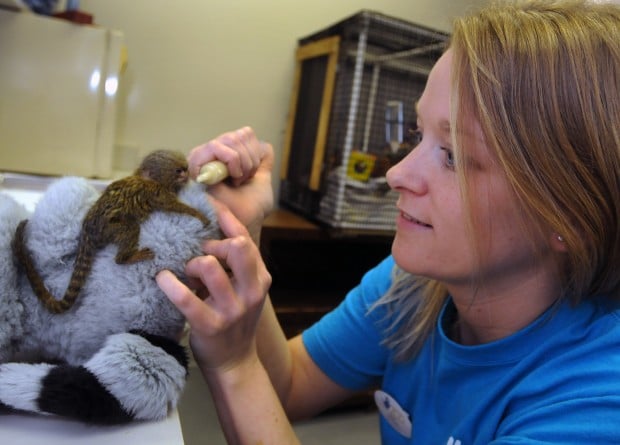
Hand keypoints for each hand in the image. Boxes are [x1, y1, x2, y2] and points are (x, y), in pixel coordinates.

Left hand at [156, 206, 271, 370]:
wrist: (235, 362)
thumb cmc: (235, 318)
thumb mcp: (246, 289)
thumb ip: (238, 263)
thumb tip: (216, 226)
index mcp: (260, 278)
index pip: (245, 238)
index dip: (225, 217)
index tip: (206, 203)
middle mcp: (251, 292)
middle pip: (237, 246)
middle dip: (212, 244)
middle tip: (199, 252)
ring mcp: (232, 310)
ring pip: (209, 267)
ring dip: (192, 264)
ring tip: (186, 272)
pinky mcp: (211, 326)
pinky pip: (187, 299)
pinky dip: (170, 285)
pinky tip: (162, 279)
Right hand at [188, 127, 274, 239]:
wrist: (240, 227)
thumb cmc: (249, 211)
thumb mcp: (261, 183)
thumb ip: (263, 164)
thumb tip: (266, 146)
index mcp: (225, 157)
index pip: (245, 134)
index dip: (256, 152)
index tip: (252, 174)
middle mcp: (210, 154)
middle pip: (240, 134)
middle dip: (250, 159)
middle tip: (244, 180)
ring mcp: (200, 158)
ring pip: (231, 139)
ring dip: (242, 162)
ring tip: (237, 182)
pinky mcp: (194, 163)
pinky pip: (217, 146)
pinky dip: (233, 161)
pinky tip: (231, 179)